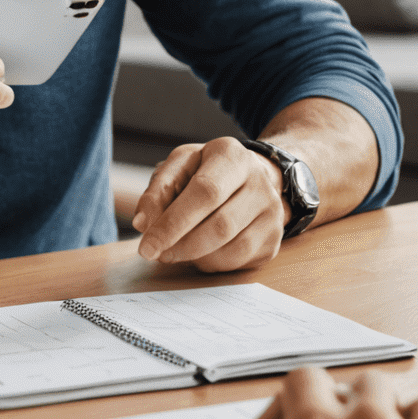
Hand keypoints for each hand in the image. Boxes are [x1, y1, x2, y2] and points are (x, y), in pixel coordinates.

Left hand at [131, 137, 286, 270]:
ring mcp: (272, 213)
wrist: (249, 178)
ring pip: (232, 248)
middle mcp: (259, 182)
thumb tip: (143, 223)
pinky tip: (199, 253)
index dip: (173, 222)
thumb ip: (158, 190)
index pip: (204, 192)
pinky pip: (240, 261)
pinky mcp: (273, 239)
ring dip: (195, 256)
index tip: (147, 245)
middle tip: (155, 254)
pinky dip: (212, 263)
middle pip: (220, 225)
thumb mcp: (179, 167)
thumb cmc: (206, 172)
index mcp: (231, 155)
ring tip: (175, 250)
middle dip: (181, 245)